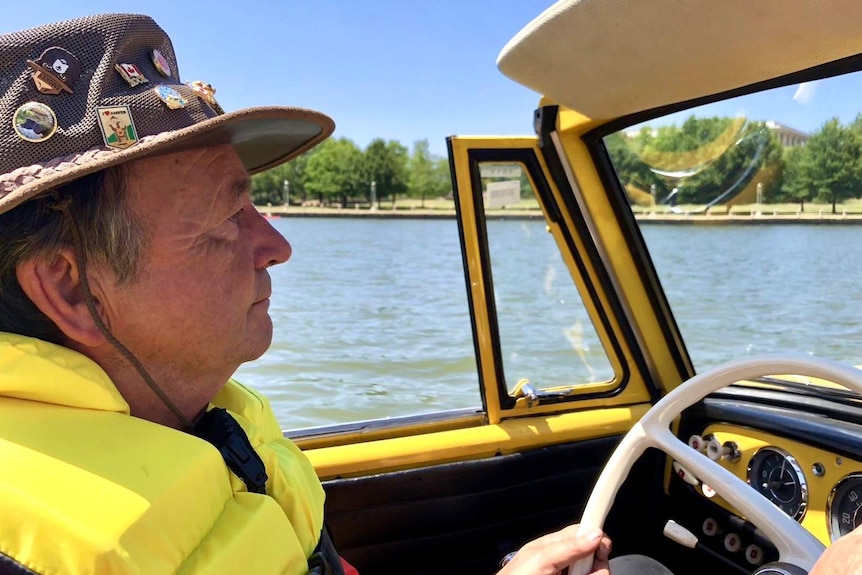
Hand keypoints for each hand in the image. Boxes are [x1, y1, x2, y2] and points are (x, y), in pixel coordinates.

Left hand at [496, 524, 611, 574]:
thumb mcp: (541, 559)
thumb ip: (567, 547)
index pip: (586, 533)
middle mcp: (567, 560)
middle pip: (597, 558)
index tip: (603, 550)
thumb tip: (595, 533)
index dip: (598, 539)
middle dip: (597, 568)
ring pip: (596, 573)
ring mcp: (569, 574)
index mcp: (557, 545)